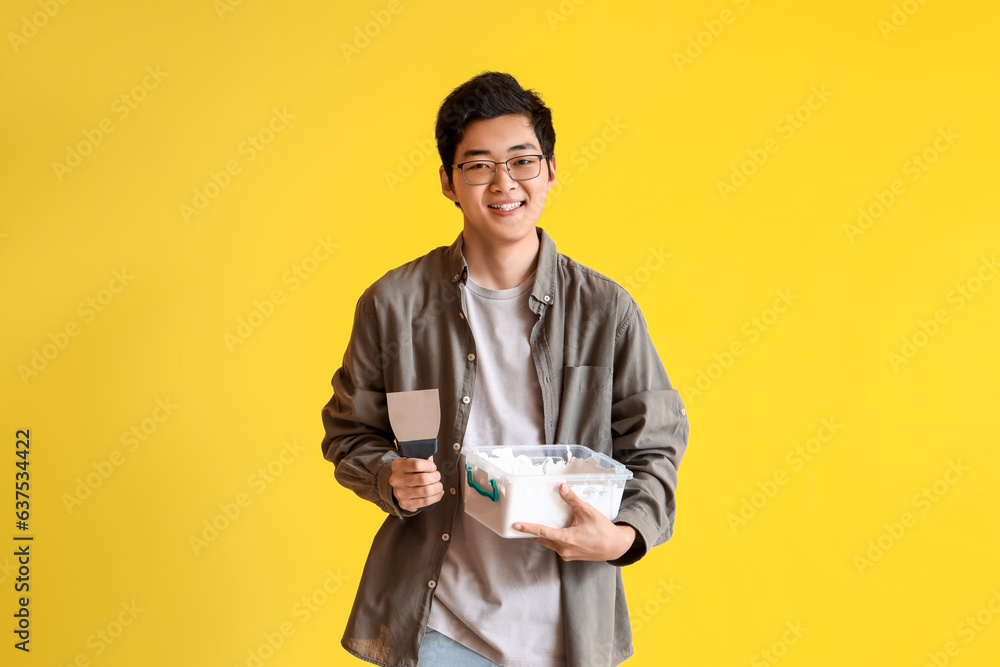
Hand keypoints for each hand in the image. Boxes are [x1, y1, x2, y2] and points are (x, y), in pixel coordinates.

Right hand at [389, 456, 442, 511]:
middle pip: (423, 479)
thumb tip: (431, 455)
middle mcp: (397, 480)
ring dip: (437, 487)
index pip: (417, 465)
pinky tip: (438, 493)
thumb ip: (422, 457)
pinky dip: (436, 497)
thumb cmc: (408, 472)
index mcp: (398, 466)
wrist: (398, 486)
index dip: (429, 466)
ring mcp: (401, 493)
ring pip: (426, 491)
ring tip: (438, 485)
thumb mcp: (411, 460)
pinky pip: (425, 501)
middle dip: (435, 477)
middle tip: (437, 476)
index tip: (433, 467)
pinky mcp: (405, 503)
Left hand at [513, 483, 635, 560]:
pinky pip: (557, 546)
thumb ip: (573, 500)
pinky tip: (555, 531)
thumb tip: (562, 487)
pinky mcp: (571, 555)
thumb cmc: (603, 530)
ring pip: (549, 543)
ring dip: (543, 535)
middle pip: (543, 539)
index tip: (516, 525)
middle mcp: (564, 549)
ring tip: (536, 526)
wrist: (615, 547)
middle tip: (521, 524)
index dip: (528, 528)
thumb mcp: (588, 512)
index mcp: (566, 539)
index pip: (542, 532)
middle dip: (532, 532)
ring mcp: (567, 554)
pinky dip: (553, 539)